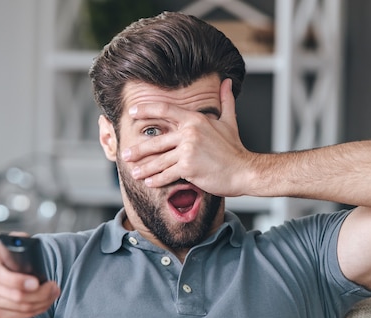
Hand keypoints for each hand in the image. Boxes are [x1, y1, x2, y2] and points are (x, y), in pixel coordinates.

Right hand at [0, 240, 59, 317]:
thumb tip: (29, 243)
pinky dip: (35, 310)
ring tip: (52, 293)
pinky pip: (19, 316)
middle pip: (15, 296)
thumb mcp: (4, 247)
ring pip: (20, 308)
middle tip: (54, 287)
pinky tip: (43, 303)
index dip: (19, 281)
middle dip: (41, 293)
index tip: (36, 282)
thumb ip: (16, 241)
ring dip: (42, 302)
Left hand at [122, 78, 256, 196]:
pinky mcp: (188, 167)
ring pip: (159, 160)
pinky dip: (157, 180)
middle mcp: (189, 132)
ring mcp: (187, 150)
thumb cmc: (236, 149)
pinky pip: (167, 174)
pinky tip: (149, 183)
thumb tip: (227, 82)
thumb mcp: (230, 122)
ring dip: (144, 168)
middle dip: (139, 150)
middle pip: (156, 141)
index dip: (146, 110)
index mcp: (195, 119)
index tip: (132, 112)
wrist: (244, 171)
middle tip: (126, 154)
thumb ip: (225, 101)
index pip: (165, 110)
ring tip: (134, 173)